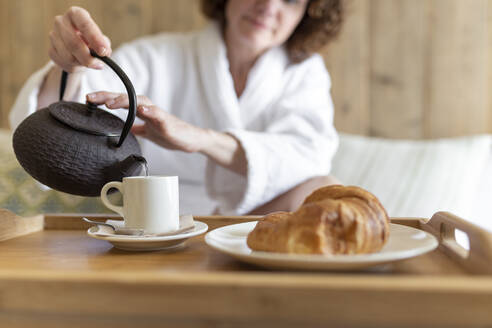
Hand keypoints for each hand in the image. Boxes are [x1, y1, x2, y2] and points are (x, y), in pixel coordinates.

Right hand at [49, 6, 111, 72]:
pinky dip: (75, 67)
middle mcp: (61, 22)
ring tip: (90, 63)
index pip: (84, 24)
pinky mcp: (51, 50)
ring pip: (69, 56)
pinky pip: (64, 63)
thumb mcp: (101, 40)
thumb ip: (104, 44)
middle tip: (99, 64)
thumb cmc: (91, 42)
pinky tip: (79, 63)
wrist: (77, 50)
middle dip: (88, 57)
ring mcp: (53, 35)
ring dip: (82, 63)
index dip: (95, 38)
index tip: (103, 51)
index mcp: (75, 14)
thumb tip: (104, 52)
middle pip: (74, 43)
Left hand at [86, 91, 206, 152]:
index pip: (121, 101)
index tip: (88, 99)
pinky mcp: (168, 123)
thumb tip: (121, 129)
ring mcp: (159, 115)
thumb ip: (135, 128)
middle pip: (127, 97)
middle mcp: (149, 109)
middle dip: (108, 96)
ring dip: (125, 101)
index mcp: (143, 111)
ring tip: (111, 103)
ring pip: (141, 102)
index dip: (105, 98)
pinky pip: (158, 115)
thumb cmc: (171, 134)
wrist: (191, 140)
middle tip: (91, 97)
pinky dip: (150, 111)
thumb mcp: (148, 132)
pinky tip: (142, 109)